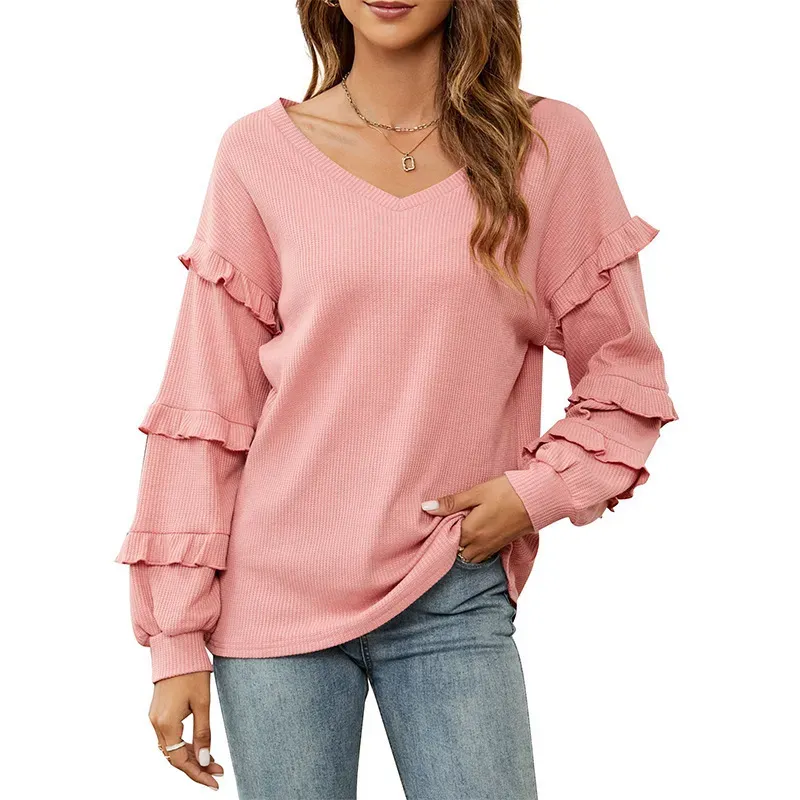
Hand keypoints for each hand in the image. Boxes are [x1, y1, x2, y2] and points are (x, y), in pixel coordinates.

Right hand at [149, 671, 223, 789]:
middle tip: (218, 772)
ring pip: (171, 749)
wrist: (176, 648)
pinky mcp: (158, 712)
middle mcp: (156, 724)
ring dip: (190, 758)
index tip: (215, 782)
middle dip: (196, 767)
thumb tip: (205, 761)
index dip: (198, 774)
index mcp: (166, 723)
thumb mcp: (203, 702)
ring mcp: (155, 718)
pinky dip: (183, 746)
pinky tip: (198, 747)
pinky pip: (169, 737)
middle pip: (174, 758)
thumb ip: (203, 733)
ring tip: (212, 762)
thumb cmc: (191, 671)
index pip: (180, 760)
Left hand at [421, 475, 535, 562]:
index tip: (439, 521)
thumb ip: (452, 502)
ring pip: (470, 557)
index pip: (446, 540)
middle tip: (449, 527)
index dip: (441, 532)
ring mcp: (492, 547)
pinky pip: (483, 555)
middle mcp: (480, 544)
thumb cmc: (507, 492)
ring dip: (463, 548)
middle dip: (451, 542)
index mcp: (471, 531)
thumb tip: (426, 507)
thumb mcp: (477, 492)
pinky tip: (477, 536)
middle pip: (457, 552)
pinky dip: (476, 550)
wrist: (538, 499)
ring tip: (462, 531)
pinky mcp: (502, 545)